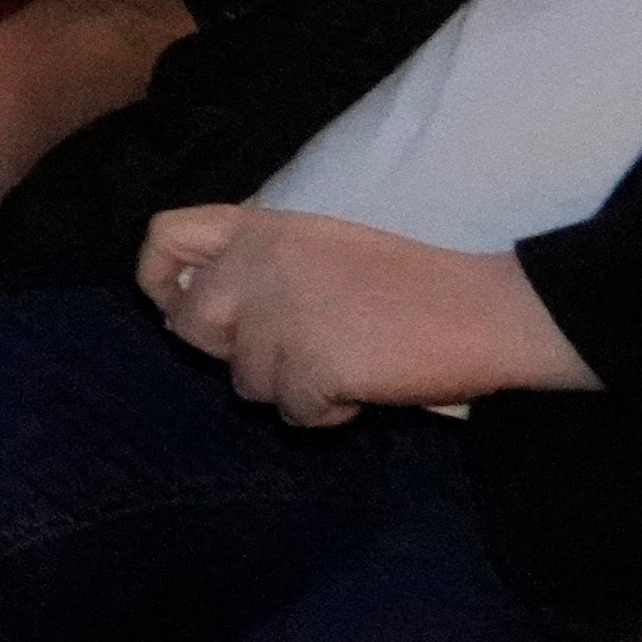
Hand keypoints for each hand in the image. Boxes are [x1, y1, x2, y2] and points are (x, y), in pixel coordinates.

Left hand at [137, 206, 595, 427]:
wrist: (482, 310)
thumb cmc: (409, 280)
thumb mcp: (318, 245)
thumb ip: (259, 264)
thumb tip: (199, 303)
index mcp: (259, 227)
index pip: (164, 238)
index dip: (159, 280)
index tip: (180, 307)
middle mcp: (255, 266)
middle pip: (189, 328)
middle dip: (231, 352)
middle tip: (291, 352)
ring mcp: (278, 319)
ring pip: (243, 382)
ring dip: (290, 386)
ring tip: (345, 361)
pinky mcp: (308, 369)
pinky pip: (293, 414)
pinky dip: (327, 412)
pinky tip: (363, 385)